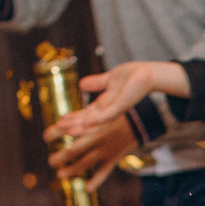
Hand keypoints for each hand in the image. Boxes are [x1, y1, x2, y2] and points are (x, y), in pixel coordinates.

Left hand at [50, 114, 138, 183]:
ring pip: (86, 162)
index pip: (69, 128)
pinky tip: (88, 188)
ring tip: (61, 175)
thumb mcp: (98, 112)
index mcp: (91, 125)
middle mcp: (96, 138)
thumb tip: (60, 121)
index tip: (46, 137)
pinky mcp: (114, 157)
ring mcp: (105, 149)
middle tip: (51, 161)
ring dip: (73, 169)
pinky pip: (104, 171)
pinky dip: (97, 180)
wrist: (138, 122)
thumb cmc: (114, 116)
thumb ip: (80, 118)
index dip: (55, 132)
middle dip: (61, 156)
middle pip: (75, 149)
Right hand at [51, 60, 186, 140]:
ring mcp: (115, 110)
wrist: (149, 74)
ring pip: (95, 122)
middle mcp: (108, 110)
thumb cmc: (133, 76)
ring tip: (66, 131)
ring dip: (80, 127)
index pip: (85, 114)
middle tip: (55, 131)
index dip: (72, 119)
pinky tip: (85, 124)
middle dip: (71, 126)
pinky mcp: (122, 105)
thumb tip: (81, 84)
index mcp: (105, 105)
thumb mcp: (110, 79)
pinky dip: (96, 120)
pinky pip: (107, 115)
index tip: (58, 122)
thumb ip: (96, 83)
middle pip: (86, 121)